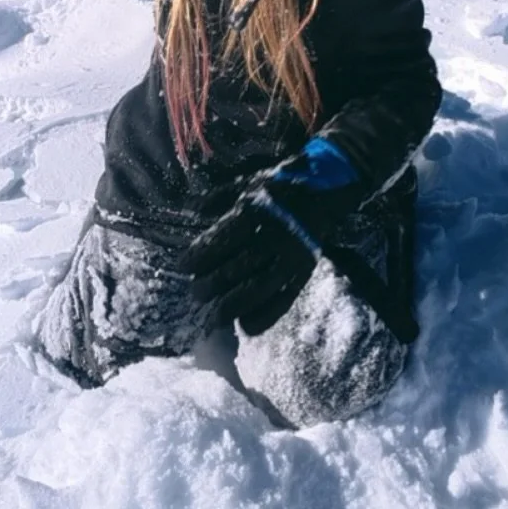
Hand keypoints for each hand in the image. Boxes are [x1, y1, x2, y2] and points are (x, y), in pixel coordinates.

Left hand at [180, 138, 362, 334]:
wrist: (324, 189)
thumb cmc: (279, 186)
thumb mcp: (246, 183)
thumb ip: (218, 198)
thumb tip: (192, 208)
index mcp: (253, 213)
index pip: (220, 242)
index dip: (198, 258)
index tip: (183, 266)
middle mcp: (270, 237)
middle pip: (234, 270)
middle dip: (210, 286)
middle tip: (195, 293)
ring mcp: (289, 257)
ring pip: (257, 290)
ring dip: (232, 307)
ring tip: (214, 318)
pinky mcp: (303, 271)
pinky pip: (284, 300)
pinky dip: (264, 316)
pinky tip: (246, 325)